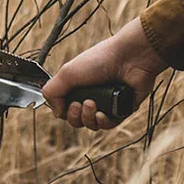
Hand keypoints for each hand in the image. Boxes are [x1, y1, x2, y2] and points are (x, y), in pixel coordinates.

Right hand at [42, 17, 166, 130]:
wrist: (130, 58)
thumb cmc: (100, 60)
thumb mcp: (67, 72)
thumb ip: (52, 92)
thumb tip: (56, 112)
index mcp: (79, 86)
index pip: (65, 108)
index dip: (63, 111)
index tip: (66, 103)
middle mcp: (92, 95)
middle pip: (77, 120)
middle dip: (75, 117)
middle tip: (79, 104)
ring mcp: (107, 103)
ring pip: (92, 125)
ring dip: (88, 118)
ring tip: (92, 104)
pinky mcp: (122, 109)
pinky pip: (109, 125)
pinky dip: (103, 122)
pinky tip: (103, 113)